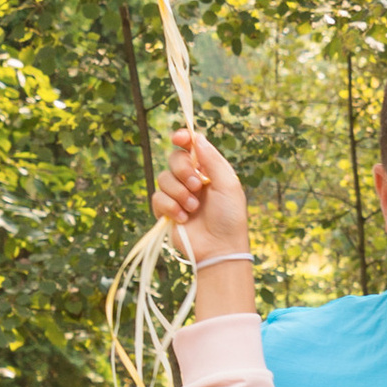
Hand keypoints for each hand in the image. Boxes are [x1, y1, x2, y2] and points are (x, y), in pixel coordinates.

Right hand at [152, 128, 253, 274]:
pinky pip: (157, 198)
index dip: (183, 138)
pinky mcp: (166, 211)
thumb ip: (213, 160)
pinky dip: (170, 207)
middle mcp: (191, 180)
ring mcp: (178, 195)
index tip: (179, 138)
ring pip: (163, 178)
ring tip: (193, 209)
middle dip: (183, 170)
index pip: (191, 147)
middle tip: (197, 186)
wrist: (219, 248)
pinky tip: (183, 219)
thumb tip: (197, 138)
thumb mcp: (229, 185)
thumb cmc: (230, 218)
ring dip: (179, 193)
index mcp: (208, 171)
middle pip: (174, 159)